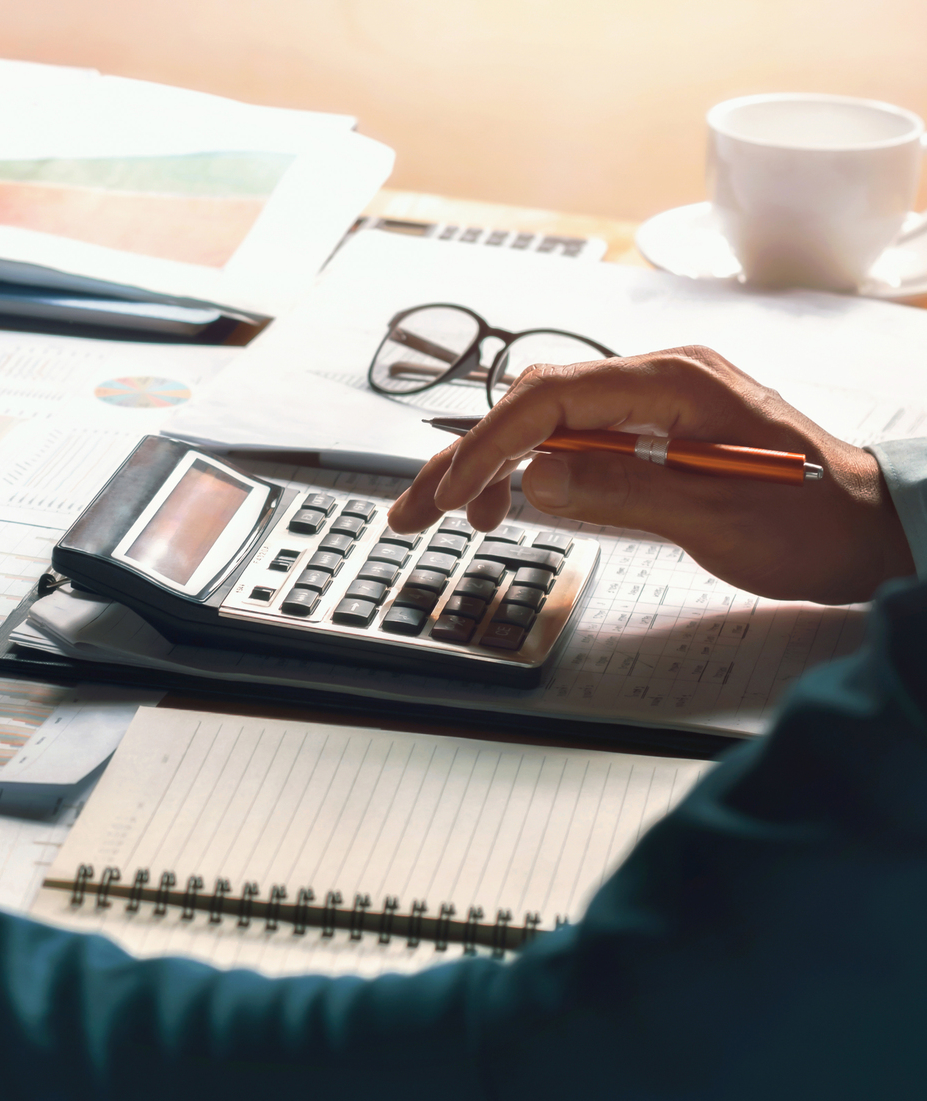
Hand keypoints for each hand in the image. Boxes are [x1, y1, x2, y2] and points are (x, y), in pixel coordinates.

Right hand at [384, 347, 914, 603]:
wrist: (878, 528)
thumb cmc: (817, 523)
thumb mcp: (719, 517)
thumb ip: (622, 491)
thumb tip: (535, 478)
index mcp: (674, 384)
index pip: (550, 398)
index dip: (486, 445)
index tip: (447, 494)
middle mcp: (660, 380)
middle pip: (534, 405)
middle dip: (467, 458)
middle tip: (413, 513)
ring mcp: (659, 403)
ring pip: (547, 421)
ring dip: (492, 467)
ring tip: (450, 519)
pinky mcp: (659, 430)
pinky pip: (577, 438)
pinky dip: (534, 470)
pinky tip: (515, 504)